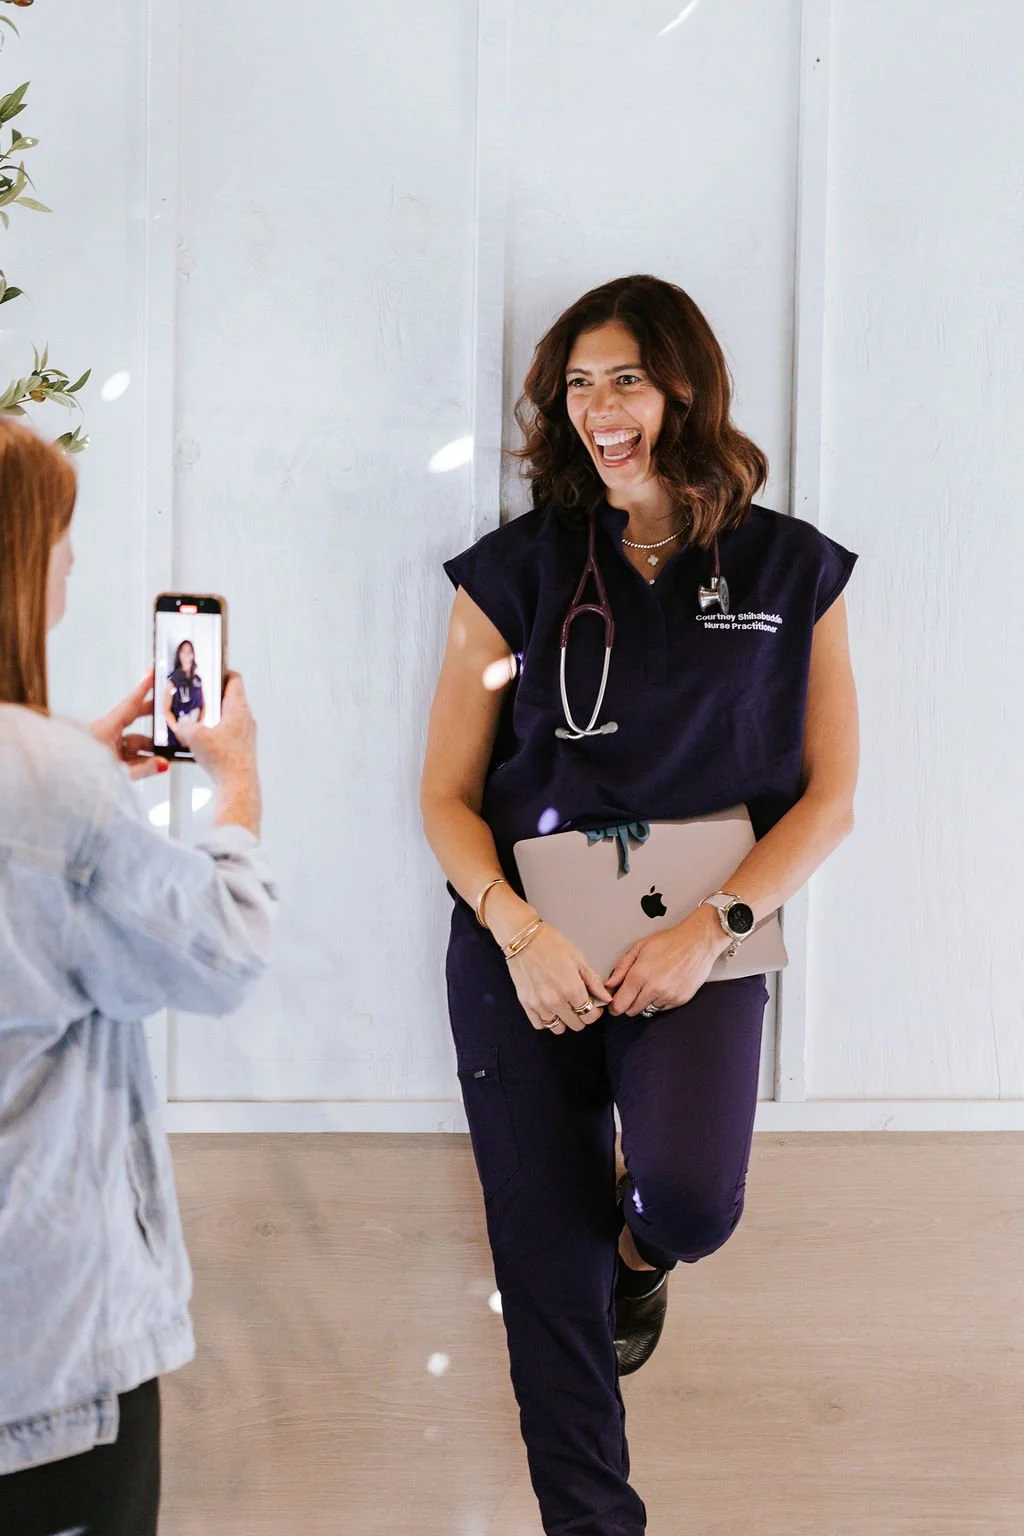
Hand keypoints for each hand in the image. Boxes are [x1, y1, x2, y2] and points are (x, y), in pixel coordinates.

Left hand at [90, 672, 166, 780]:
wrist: (63, 782)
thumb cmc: (80, 771)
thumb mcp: (118, 771)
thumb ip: (143, 769)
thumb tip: (162, 764)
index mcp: (105, 730)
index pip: (129, 706)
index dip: (142, 690)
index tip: (152, 675)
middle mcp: (106, 735)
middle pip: (134, 721)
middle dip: (152, 717)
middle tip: (168, 710)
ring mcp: (107, 747)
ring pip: (134, 743)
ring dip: (150, 749)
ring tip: (166, 756)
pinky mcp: (107, 758)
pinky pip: (129, 755)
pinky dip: (143, 759)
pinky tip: (154, 765)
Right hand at [173, 673, 256, 782]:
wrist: (238, 785)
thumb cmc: (226, 761)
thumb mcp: (194, 736)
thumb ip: (182, 725)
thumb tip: (178, 724)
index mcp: (238, 708)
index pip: (234, 679)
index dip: (220, 671)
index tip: (209, 670)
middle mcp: (245, 719)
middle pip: (228, 698)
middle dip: (210, 696)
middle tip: (196, 696)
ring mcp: (245, 734)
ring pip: (227, 716)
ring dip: (211, 716)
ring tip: (195, 720)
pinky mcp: (241, 748)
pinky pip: (226, 733)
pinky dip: (214, 732)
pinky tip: (201, 741)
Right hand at [506, 922, 612, 1034]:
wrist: (523, 939)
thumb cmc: (551, 944)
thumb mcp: (578, 958)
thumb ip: (593, 982)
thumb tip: (606, 998)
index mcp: (572, 989)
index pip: (590, 1016)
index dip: (595, 1012)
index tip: (593, 1005)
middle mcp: (556, 1001)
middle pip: (576, 1025)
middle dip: (581, 1016)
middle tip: (578, 1003)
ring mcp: (539, 1004)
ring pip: (558, 1028)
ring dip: (564, 1020)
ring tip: (564, 1006)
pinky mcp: (526, 1004)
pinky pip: (540, 1024)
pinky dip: (547, 1020)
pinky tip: (549, 1008)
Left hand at [605, 906, 728, 1016]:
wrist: (698, 942)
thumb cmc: (669, 941)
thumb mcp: (640, 948)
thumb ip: (621, 968)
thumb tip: (609, 985)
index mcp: (640, 974)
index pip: (620, 1005)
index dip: (614, 1007)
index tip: (614, 1005)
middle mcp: (653, 988)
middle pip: (632, 1011)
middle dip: (629, 1003)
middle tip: (633, 991)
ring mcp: (668, 996)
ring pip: (648, 1010)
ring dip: (646, 1001)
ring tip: (653, 984)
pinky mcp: (680, 1000)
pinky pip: (663, 1008)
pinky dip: (660, 1001)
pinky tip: (664, 986)